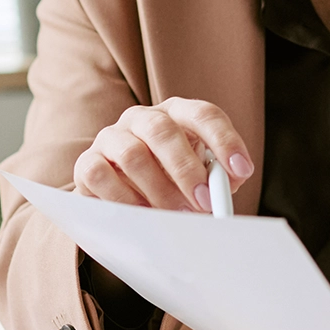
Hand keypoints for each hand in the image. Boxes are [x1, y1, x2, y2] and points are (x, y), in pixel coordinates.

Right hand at [73, 98, 252, 211]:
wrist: (120, 198)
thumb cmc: (169, 183)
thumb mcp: (197, 177)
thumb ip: (214, 178)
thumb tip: (226, 187)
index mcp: (176, 114)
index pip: (203, 114)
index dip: (224, 141)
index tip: (241, 170)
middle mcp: (142, 118)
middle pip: (164, 131)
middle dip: (187, 169)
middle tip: (204, 202)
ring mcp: (111, 137)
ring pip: (133, 154)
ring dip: (158, 190)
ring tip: (175, 216)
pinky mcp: (87, 162)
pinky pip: (100, 175)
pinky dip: (124, 199)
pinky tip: (141, 215)